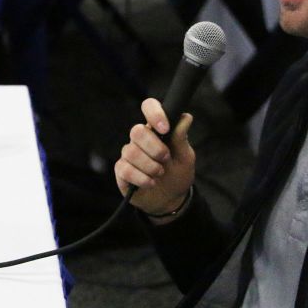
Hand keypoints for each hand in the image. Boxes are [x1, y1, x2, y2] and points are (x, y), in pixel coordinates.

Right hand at [115, 98, 194, 221]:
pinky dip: (141, 178)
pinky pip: (126, 169)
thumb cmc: (178, 174)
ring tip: (159, 173)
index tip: (165, 128)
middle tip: (166, 158)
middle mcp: (140, 139)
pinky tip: (150, 183)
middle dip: (155, 148)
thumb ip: (182, 138)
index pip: (149, 107)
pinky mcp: (121, 170)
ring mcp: (129, 154)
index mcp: (156, 130)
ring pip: (131, 152)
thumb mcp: (185, 157)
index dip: (154, 113)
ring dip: (150, 166)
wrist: (170, 199)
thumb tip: (185, 117)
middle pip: (137, 131)